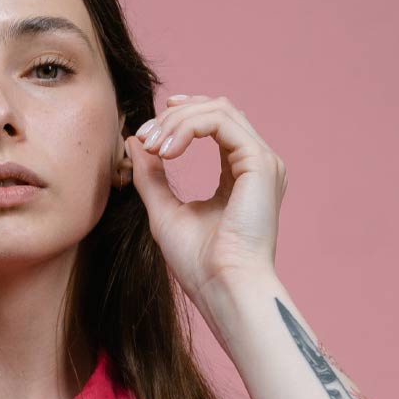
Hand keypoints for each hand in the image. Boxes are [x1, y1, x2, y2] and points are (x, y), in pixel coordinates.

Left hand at [125, 94, 284, 304]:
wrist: (223, 288)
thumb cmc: (200, 264)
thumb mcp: (164, 211)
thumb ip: (152, 176)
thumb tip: (136, 142)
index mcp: (241, 175)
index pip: (215, 124)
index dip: (179, 118)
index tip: (145, 136)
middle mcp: (256, 164)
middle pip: (217, 109)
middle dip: (174, 117)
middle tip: (144, 139)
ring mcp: (262, 161)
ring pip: (219, 109)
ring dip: (178, 121)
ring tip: (153, 146)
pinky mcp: (260, 163)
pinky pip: (221, 121)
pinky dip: (189, 128)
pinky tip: (167, 152)